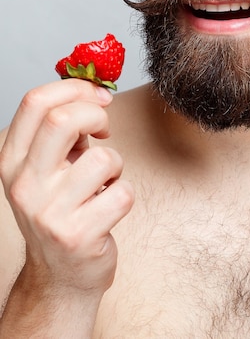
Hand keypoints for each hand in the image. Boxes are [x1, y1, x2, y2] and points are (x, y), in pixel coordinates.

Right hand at [0, 79, 134, 302]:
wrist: (61, 275)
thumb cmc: (61, 209)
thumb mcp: (48, 167)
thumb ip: (63, 131)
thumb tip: (94, 90)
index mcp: (12, 160)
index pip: (35, 102)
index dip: (74, 88)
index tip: (97, 95)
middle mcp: (25, 184)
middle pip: (63, 120)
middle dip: (97, 115)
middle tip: (104, 129)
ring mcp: (49, 212)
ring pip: (103, 159)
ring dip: (115, 164)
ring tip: (103, 182)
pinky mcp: (78, 235)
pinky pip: (122, 193)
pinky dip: (124, 194)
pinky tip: (108, 206)